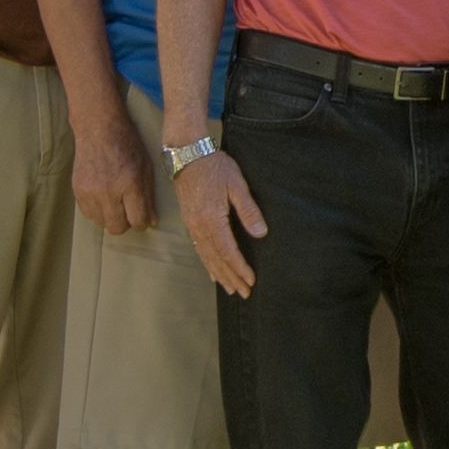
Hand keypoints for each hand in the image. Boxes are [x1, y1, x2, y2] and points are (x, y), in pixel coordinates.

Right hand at [68, 120, 157, 238]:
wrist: (98, 128)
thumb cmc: (127, 144)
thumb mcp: (146, 167)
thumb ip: (148, 196)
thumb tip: (151, 222)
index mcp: (130, 183)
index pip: (137, 220)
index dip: (142, 223)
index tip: (142, 218)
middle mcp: (108, 191)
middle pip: (117, 228)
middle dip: (125, 223)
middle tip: (128, 211)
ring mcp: (90, 192)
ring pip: (101, 223)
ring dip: (110, 217)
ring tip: (114, 202)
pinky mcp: (77, 191)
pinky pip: (88, 214)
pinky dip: (97, 211)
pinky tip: (102, 197)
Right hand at [179, 151, 266, 295]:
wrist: (187, 155)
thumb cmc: (215, 167)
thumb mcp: (237, 185)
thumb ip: (248, 210)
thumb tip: (261, 234)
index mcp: (212, 220)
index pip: (228, 252)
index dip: (240, 268)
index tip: (251, 281)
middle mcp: (199, 228)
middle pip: (216, 260)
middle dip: (231, 278)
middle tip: (244, 293)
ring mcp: (192, 226)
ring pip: (206, 257)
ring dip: (219, 275)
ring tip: (230, 289)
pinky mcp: (190, 223)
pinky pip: (198, 249)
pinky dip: (207, 264)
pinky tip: (212, 273)